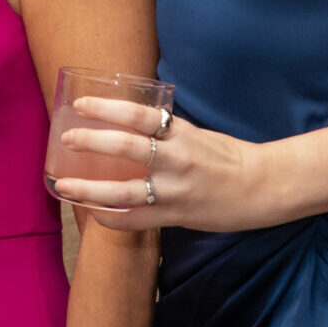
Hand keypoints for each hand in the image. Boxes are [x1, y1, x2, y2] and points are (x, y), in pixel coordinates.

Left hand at [51, 97, 273, 231]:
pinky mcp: (176, 217)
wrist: (263, 187)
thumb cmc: (226, 157)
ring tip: (64, 187)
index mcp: (181, 134)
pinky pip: (135, 221)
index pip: (139, 115)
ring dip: (89, 190)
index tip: (80, 105)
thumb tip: (124, 124)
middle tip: (66, 138)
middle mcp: (176, 160)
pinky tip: (93, 214)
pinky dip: (111, 218)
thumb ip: (163, 132)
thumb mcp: (195, 133)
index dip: (107, 109)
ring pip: (124, 192)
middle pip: (126, 148)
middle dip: (91, 142)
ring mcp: (175, 191)